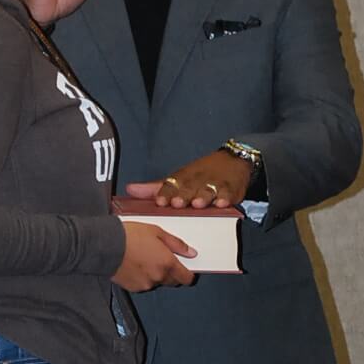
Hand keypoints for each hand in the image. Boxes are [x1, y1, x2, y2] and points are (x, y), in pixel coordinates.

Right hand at [112, 222, 196, 291]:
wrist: (105, 245)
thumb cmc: (129, 236)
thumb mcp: (157, 232)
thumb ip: (176, 244)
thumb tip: (191, 253)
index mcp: (167, 263)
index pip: (186, 278)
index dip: (187, 274)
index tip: (185, 268)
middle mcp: (158, 277)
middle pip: (173, 281)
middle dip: (171, 273)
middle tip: (162, 258)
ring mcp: (146, 284)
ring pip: (157, 282)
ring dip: (156, 275)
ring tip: (145, 259)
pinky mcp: (134, 287)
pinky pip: (144, 284)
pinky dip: (143, 277)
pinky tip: (136, 265)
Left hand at [125, 148, 251, 209]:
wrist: (233, 160)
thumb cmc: (202, 172)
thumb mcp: (179, 177)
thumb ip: (155, 187)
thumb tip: (130, 190)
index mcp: (183, 177)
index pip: (172, 184)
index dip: (166, 193)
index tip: (160, 201)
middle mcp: (198, 179)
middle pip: (189, 187)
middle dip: (183, 195)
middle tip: (177, 203)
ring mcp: (215, 183)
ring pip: (208, 190)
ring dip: (203, 196)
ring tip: (198, 203)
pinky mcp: (231, 188)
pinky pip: (228, 193)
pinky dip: (225, 198)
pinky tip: (222, 203)